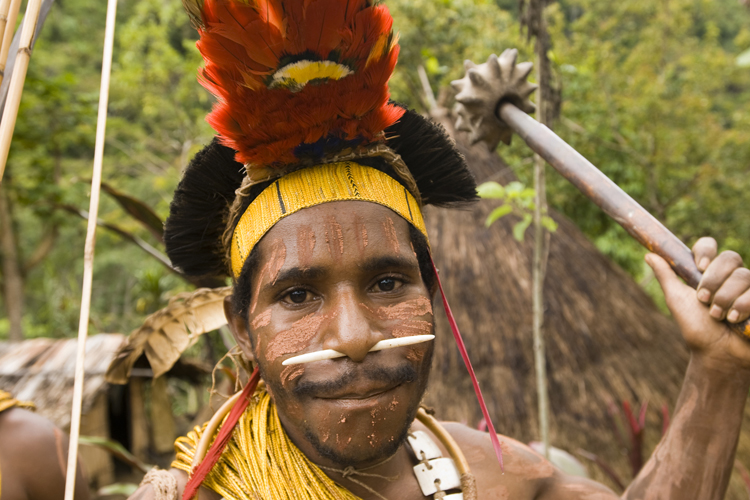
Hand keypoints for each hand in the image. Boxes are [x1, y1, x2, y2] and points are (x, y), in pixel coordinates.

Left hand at [646, 237, 749, 370]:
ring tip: (718, 317)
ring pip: (744, 276)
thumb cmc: (697, 329)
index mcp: (708, 272)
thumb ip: (667, 276)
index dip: (706, 251)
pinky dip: (743, 307)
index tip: (699, 267)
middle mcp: (730, 276)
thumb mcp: (677, 300)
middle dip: (714, 281)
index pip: (709, 245)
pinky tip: (735, 320)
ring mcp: (749, 287)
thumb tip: (649, 254)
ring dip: (726, 299)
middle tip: (704, 301)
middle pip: (730, 258)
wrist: (718, 355)